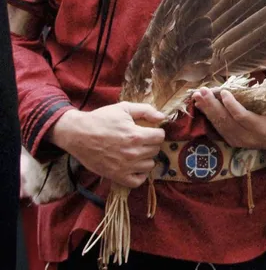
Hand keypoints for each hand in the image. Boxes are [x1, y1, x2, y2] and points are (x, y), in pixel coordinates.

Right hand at [48, 103, 166, 188]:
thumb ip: (146, 110)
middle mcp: (132, 153)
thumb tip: (162, 117)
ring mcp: (124, 167)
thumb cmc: (101, 119)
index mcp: (136, 136)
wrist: (77, 134)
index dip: (156, 132)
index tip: (149, 131)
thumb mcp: (123, 108)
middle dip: (151, 143)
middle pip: (155, 150)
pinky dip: (139, 175)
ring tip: (137, 151)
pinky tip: (135, 166)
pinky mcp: (116, 176)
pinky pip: (137, 182)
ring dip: (146, 158)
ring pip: (149, 165)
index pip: (160, 137)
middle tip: (141, 140)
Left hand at [192, 83, 265, 150]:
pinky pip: (218, 129)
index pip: (242, 117)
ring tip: (197, 97)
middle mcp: (246, 137)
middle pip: (226, 122)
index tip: (223, 92)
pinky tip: (201, 106)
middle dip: (212, 106)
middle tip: (202, 92)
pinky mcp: (232, 140)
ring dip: (207, 111)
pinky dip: (208, 117)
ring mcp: (238, 140)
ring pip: (219, 126)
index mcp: (261, 128)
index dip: (231, 105)